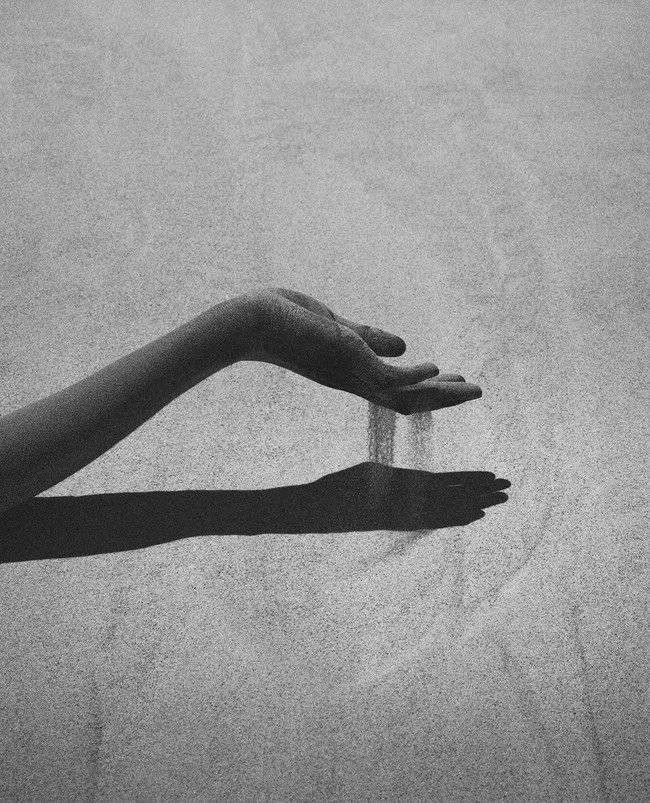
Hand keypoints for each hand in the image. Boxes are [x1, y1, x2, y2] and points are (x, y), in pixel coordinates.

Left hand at [243, 287, 481, 413]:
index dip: (426, 385)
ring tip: (473, 388)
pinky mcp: (346, 361)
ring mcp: (351, 374)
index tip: (449, 376)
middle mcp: (354, 380)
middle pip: (408, 398)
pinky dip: (414, 377)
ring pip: (405, 395)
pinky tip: (436, 369)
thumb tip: (404, 346)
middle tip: (475, 391)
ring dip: (441, 393)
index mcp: (352, 371)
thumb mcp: (336, 328)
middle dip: (443, 396)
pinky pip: (388, 378)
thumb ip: (368, 337)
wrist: (250, 322)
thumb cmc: (285, 322)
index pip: (396, 386)